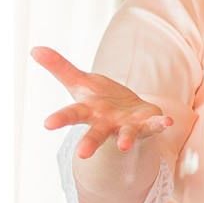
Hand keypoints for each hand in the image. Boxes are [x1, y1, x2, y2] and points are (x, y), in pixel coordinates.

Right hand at [33, 46, 172, 158]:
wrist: (127, 114)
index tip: (48, 124)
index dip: (61, 119)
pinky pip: (155, 125)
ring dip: (125, 139)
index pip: (72, 115)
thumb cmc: (99, 100)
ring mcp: (127, 126)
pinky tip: (169, 122)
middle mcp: (106, 123)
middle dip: (90, 143)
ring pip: (125, 135)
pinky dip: (161, 124)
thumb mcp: (79, 82)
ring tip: (124, 145)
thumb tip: (34, 48)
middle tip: (82, 154)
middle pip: (96, 133)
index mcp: (88, 112)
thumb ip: (59, 68)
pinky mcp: (147, 125)